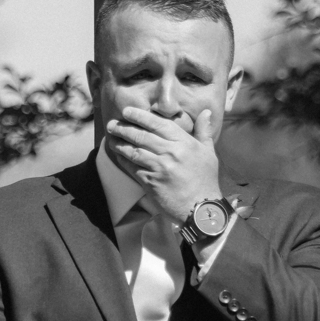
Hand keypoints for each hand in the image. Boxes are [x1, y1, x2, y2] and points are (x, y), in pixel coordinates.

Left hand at [104, 106, 221, 225]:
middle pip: (141, 136)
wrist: (200, 208)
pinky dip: (123, 160)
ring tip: (111, 137)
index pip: (158, 124)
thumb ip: (204, 131)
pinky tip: (118, 155)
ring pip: (133, 151)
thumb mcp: (209, 152)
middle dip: (124, 128)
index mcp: (184, 143)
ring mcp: (159, 168)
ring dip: (119, 143)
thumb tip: (206, 111)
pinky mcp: (150, 182)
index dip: (140, 116)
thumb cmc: (205, 179)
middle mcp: (170, 153)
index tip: (127, 112)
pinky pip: (132, 167)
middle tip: (112, 124)